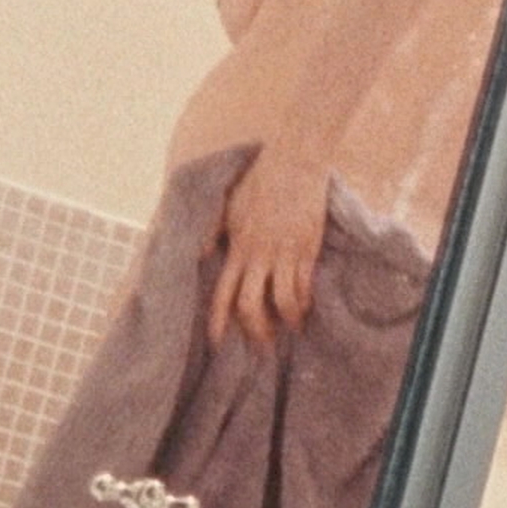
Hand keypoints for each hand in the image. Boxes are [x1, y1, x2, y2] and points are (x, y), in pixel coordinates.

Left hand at [210, 149, 327, 345]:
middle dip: (255, 331)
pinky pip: (305, 285)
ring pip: (282, 301)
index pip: (222, 292)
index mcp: (237, 246)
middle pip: (250, 305)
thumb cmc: (259, 179)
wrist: (295, 162)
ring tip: (291, 327)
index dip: (218, 321)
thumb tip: (199, 252)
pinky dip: (304, 302)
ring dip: (286, 320)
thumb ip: (212, 230)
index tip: (217, 342)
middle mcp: (258, 254)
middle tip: (260, 345)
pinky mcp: (307, 248)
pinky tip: (305, 307)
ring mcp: (285, 253)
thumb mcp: (228, 204)